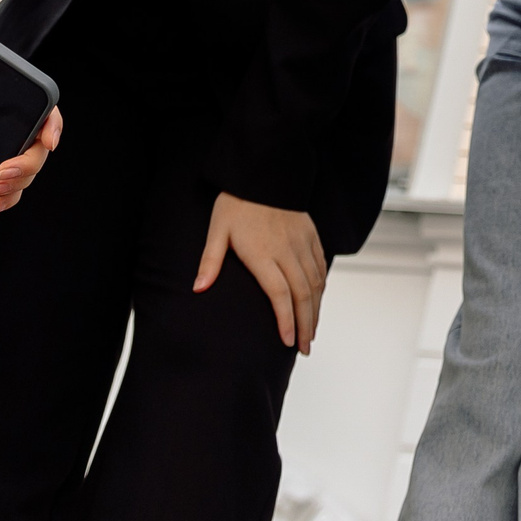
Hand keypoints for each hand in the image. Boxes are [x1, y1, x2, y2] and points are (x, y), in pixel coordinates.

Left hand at [198, 193, 327, 353]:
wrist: (263, 172)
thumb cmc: (236, 202)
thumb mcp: (217, 230)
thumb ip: (210, 261)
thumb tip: (198, 288)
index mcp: (263, 253)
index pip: (280, 293)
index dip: (286, 320)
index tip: (287, 342)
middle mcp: (287, 250)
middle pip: (302, 294)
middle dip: (305, 325)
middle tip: (304, 349)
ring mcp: (302, 242)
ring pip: (315, 283)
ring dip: (315, 310)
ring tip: (311, 332)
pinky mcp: (311, 235)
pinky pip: (321, 266)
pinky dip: (321, 287)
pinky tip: (317, 301)